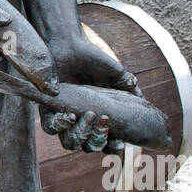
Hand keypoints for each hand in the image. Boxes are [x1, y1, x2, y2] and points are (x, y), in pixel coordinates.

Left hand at [41, 31, 139, 154]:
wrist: (70, 45)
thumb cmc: (94, 60)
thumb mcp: (117, 75)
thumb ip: (130, 90)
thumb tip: (143, 101)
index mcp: (99, 118)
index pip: (107, 143)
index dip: (113, 147)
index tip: (120, 143)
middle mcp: (82, 122)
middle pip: (89, 146)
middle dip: (98, 139)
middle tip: (103, 120)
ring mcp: (65, 117)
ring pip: (70, 142)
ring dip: (81, 133)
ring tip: (89, 115)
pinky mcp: (48, 109)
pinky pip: (51, 126)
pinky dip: (61, 124)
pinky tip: (69, 115)